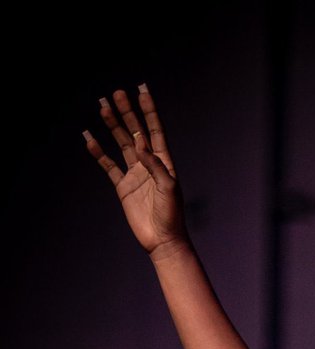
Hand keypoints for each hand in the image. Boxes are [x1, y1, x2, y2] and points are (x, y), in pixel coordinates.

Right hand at [84, 86, 187, 258]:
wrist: (162, 240)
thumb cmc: (172, 215)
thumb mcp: (169, 188)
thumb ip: (155, 165)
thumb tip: (140, 144)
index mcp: (164, 162)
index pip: (154, 130)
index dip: (148, 110)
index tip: (141, 90)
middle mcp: (148, 164)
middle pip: (136, 131)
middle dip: (127, 112)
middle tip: (116, 93)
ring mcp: (135, 174)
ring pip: (121, 143)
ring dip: (113, 126)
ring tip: (103, 107)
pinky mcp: (123, 187)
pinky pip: (108, 166)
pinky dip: (98, 153)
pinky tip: (90, 139)